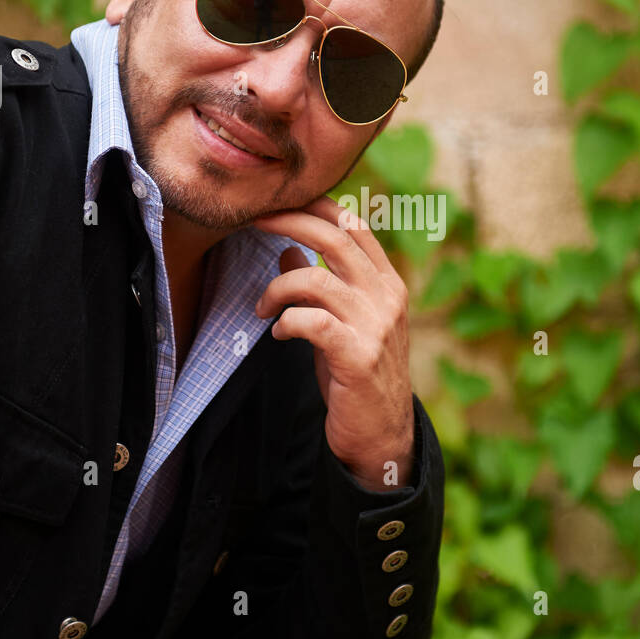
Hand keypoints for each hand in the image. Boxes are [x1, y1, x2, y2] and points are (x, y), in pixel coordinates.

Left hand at [251, 196, 413, 491]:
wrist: (382, 435)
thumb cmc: (356, 376)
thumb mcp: (342, 324)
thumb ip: (322, 286)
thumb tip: (286, 250)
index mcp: (387, 283)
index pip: (353, 224)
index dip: (314, 205)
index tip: (276, 202)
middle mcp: (387, 297)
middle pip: (334, 236)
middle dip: (287, 221)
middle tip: (252, 223)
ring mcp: (376, 326)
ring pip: (316, 279)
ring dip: (277, 288)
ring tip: (262, 308)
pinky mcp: (358, 356)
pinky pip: (311, 321)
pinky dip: (286, 322)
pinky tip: (279, 334)